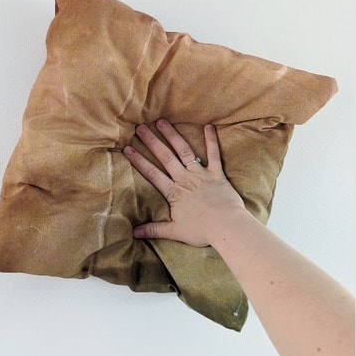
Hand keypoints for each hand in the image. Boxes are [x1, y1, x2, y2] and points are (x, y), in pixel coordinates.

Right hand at [121, 119, 252, 247]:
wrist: (227, 226)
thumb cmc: (201, 230)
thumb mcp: (174, 231)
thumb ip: (154, 230)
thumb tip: (134, 233)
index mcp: (173, 192)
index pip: (151, 173)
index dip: (138, 161)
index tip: (127, 149)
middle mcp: (184, 179)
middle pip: (165, 157)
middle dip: (151, 141)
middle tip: (140, 127)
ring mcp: (201, 174)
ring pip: (184, 151)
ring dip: (173, 136)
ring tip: (163, 122)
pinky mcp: (217, 174)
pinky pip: (214, 154)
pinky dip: (211, 140)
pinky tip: (208, 127)